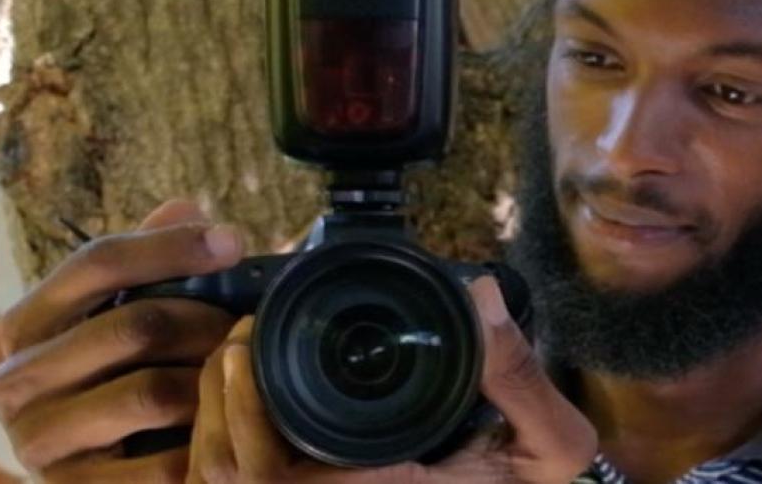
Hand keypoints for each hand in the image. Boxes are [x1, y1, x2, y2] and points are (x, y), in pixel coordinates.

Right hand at [0, 199, 246, 481]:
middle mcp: (14, 381)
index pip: (96, 263)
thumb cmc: (110, 379)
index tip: (233, 242)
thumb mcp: (115, 314)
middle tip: (253, 322)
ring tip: (246, 371)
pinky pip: (163, 463)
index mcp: (24, 323)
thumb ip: (144, 261)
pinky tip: (233, 426)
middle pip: (134, 325)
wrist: (88, 475)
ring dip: (212, 380)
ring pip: (151, 392)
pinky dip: (207, 442)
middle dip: (207, 319)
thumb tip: (187, 208)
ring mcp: (38, 442)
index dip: (170, 247)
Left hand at [188, 278, 598, 483]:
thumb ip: (519, 378)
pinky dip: (229, 436)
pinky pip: (246, 480)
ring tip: (234, 356)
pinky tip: (245, 387)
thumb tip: (481, 295)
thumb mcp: (548, 445)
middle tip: (235, 338)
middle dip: (213, 407)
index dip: (238, 418)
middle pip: (228, 477)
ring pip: (224, 481)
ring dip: (213, 420)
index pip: (269, 478)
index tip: (243, 347)